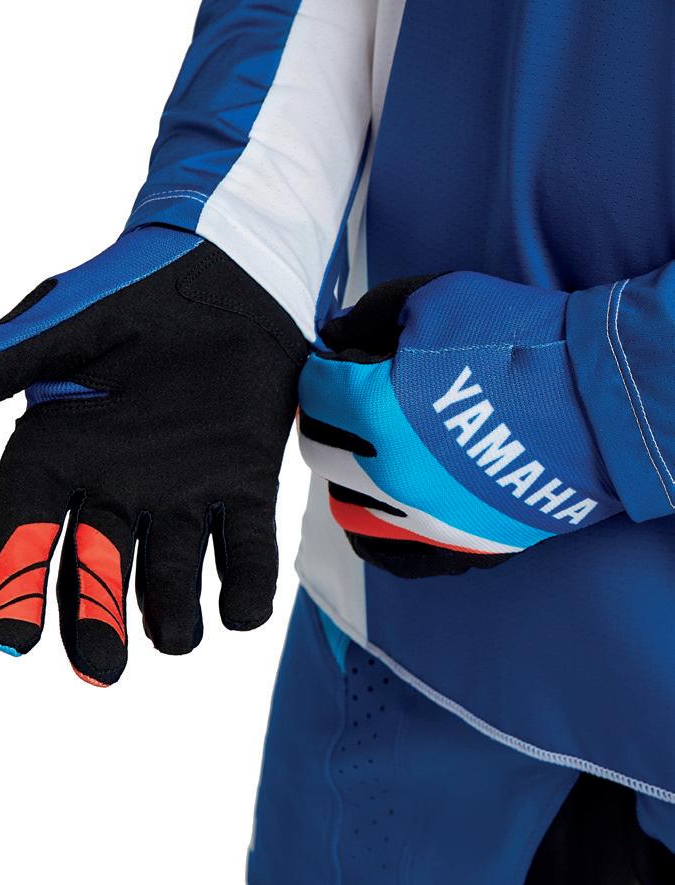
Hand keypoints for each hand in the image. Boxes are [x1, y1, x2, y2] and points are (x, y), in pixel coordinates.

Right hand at [0, 227, 306, 683]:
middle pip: (96, 571)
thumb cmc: (132, 288)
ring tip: (175, 636)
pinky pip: (245, 547)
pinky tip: (242, 609)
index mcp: (58, 450)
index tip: (11, 637)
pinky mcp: (246, 485)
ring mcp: (183, 491)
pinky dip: (247, 582)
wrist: (226, 268)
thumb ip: (1, 361)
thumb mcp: (63, 321)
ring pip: (172, 571)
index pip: (25, 528)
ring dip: (172, 609)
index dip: (14, 581)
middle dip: (96, 620)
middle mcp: (116, 485)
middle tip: (101, 669)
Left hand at [298, 272, 621, 578]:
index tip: (338, 361)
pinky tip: (382, 507)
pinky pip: (390, 557)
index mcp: (371, 408)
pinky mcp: (456, 544)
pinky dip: (375, 533)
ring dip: (346, 473)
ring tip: (368, 451)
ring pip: (345, 505)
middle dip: (324, 418)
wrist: (599, 396)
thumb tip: (333, 339)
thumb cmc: (521, 341)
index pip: (313, 390)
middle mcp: (384, 471)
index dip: (323, 368)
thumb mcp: (438, 298)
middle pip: (318, 448)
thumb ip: (370, 316)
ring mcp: (419, 517)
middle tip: (345, 402)